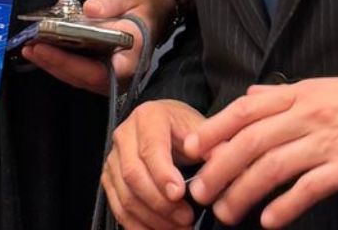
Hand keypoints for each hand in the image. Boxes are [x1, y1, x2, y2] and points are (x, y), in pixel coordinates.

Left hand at [22, 0, 174, 94]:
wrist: (150, 14)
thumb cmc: (141, 8)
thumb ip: (113, 2)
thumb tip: (90, 9)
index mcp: (134, 56)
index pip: (108, 70)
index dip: (80, 66)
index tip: (56, 53)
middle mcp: (122, 74)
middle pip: (86, 77)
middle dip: (57, 63)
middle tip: (33, 48)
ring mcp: (110, 77)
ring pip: (78, 78)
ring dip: (53, 65)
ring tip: (30, 49)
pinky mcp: (100, 73)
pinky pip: (77, 73)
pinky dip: (58, 63)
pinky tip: (41, 52)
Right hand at [102, 98, 209, 229]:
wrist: (168, 126)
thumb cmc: (185, 129)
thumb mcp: (202, 129)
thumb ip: (215, 146)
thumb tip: (227, 164)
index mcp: (148, 118)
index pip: (150, 148)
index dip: (163, 174)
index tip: (180, 194)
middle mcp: (125, 136)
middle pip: (133, 175)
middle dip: (160, 203)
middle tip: (186, 218)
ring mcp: (114, 158)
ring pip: (125, 196)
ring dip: (153, 219)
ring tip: (180, 227)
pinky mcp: (110, 179)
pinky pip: (119, 208)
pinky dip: (138, 226)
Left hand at [186, 75, 337, 227]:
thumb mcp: (321, 88)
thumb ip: (281, 96)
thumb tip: (248, 98)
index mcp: (298, 95)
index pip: (245, 110)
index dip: (214, 129)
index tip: (191, 149)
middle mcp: (307, 116)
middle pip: (251, 142)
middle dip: (219, 169)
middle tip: (200, 192)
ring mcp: (327, 142)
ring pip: (272, 168)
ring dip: (243, 193)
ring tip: (226, 212)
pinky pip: (309, 188)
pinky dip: (285, 206)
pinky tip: (269, 221)